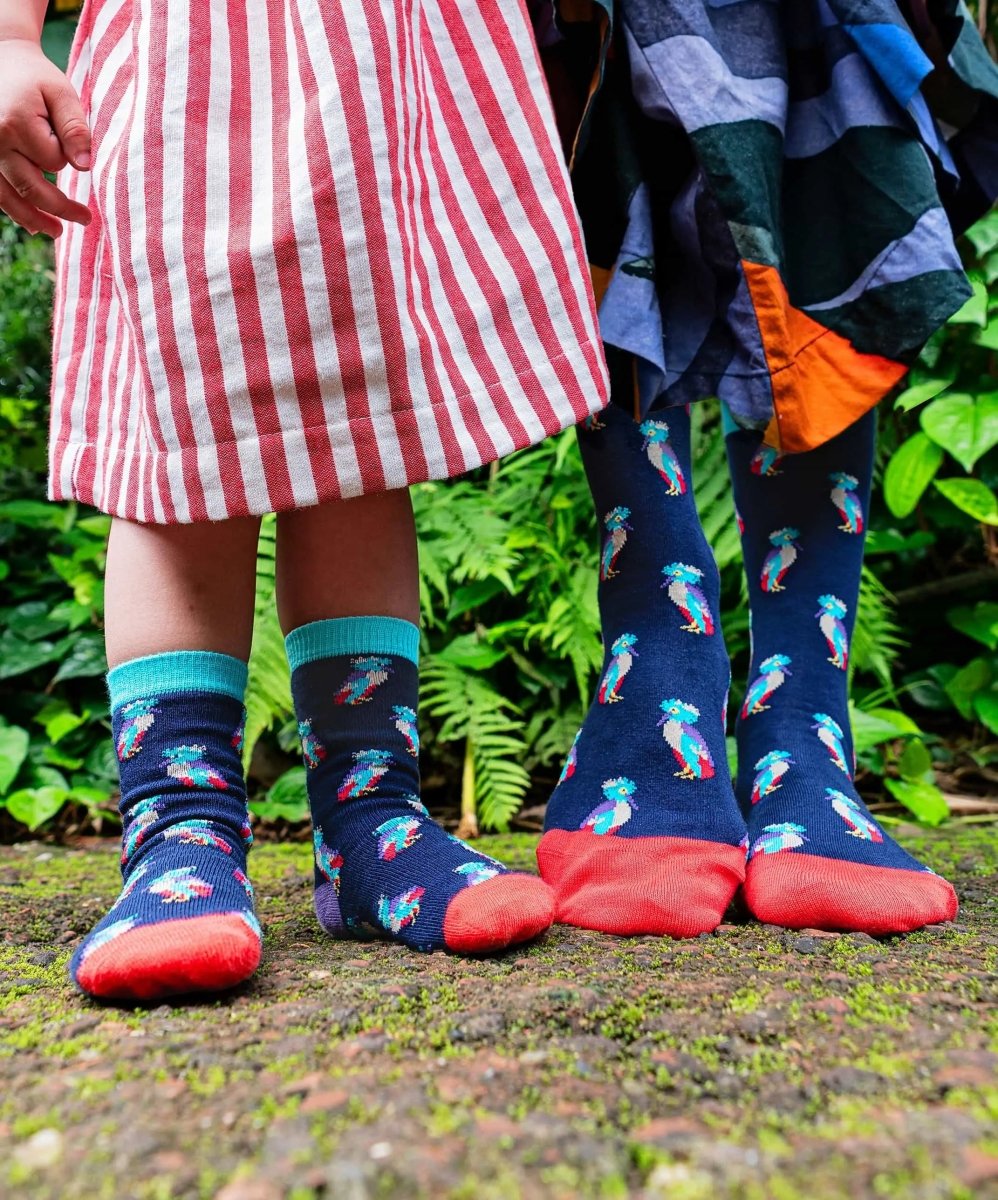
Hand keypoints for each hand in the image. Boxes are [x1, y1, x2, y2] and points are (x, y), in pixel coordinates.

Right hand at [0, 38, 91, 235]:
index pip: (52, 161)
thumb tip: (84, 166)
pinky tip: (31, 225)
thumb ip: (74, 128)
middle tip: (86, 219)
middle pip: (31, 188)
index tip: (68, 143)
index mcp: (15, 124)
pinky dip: (13, 209)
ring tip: (56, 232)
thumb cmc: (35, 78)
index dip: (66, 158)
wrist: (0, 60)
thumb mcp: (61, 93)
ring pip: (9, 197)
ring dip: (33, 218)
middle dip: (60, 207)